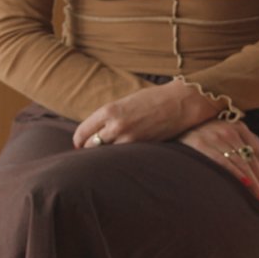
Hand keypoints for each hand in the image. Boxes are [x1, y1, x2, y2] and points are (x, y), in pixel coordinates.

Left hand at [72, 81, 212, 148]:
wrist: (179, 102)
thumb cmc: (153, 99)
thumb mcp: (125, 102)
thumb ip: (110, 116)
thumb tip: (97, 132)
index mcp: (109, 110)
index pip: (83, 132)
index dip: (79, 140)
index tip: (79, 145)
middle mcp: (115, 125)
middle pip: (90, 146)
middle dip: (88, 150)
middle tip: (89, 154)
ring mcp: (128, 138)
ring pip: (105, 155)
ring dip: (104, 156)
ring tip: (104, 158)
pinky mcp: (141, 146)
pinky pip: (122, 157)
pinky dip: (119, 158)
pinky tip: (120, 158)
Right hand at [177, 118, 258, 204]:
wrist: (174, 128)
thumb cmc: (205, 135)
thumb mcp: (228, 132)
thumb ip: (248, 142)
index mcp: (238, 126)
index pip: (258, 152)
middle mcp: (228, 129)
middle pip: (252, 159)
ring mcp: (215, 136)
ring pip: (241, 162)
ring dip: (253, 182)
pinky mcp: (201, 144)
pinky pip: (224, 162)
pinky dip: (236, 173)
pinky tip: (245, 184)